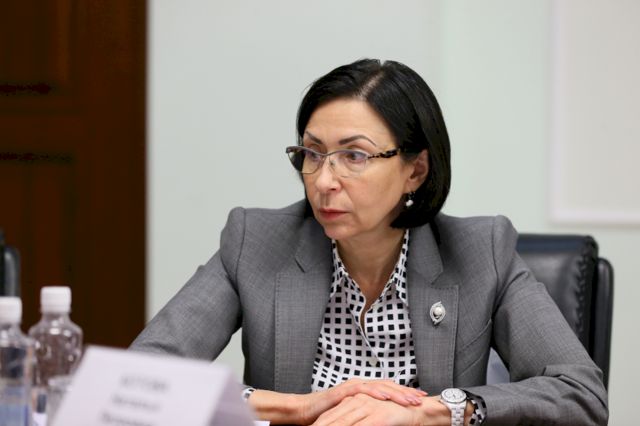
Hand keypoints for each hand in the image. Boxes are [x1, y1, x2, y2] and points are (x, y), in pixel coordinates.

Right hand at [296, 379, 426, 424]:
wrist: (307, 411)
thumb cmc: (330, 414)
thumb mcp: (355, 414)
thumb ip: (368, 413)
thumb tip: (383, 419)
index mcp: (365, 390)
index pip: (389, 389)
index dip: (405, 392)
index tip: (420, 397)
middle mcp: (361, 385)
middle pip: (388, 386)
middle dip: (405, 391)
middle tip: (421, 397)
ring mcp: (352, 387)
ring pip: (378, 387)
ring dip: (395, 392)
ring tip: (409, 398)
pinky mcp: (343, 391)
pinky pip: (362, 390)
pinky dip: (375, 392)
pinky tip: (385, 396)